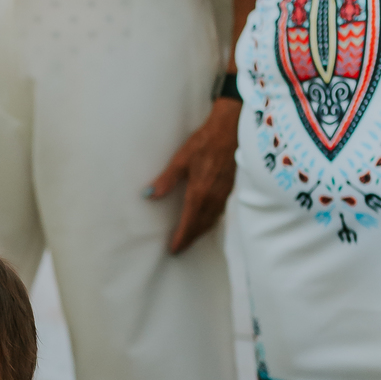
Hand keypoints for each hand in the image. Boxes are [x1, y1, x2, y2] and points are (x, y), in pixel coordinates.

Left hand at [146, 97, 240, 253]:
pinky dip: (211, 221)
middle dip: (190, 239)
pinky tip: (207, 220)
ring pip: (211, 220)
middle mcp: (213, 198)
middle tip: (180, 249)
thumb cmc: (205, 141)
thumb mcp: (181, 159)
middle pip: (201, 226)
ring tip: (191, 238)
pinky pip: (219, 212)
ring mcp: (224, 194)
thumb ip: (166, 180)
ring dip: (200, 232)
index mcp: (200, 193)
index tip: (174, 250)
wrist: (232, 129)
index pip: (189, 223)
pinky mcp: (229, 188)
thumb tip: (148, 196)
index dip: (182, 238)